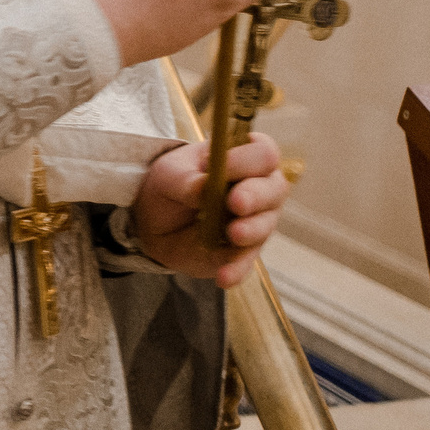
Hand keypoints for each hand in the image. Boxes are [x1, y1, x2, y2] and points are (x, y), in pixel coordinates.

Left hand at [130, 132, 291, 286]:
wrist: (155, 220)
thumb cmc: (171, 184)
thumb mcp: (169, 176)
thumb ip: (188, 181)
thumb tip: (205, 187)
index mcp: (244, 158)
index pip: (262, 153)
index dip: (245, 159)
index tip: (217, 163)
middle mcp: (259, 189)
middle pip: (274, 189)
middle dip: (256, 195)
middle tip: (235, 202)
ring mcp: (255, 222)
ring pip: (265, 225)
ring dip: (251, 229)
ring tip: (233, 233)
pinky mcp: (243, 252)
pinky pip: (246, 262)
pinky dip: (237, 269)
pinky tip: (224, 276)